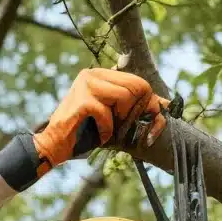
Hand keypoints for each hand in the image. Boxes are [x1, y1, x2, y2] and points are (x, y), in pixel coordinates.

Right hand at [33, 69, 167, 171]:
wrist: (55, 146)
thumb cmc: (87, 134)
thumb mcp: (116, 119)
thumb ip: (137, 109)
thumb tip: (166, 105)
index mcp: (102, 75)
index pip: (139, 83)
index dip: (150, 105)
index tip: (151, 125)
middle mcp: (93, 74)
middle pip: (136, 87)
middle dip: (135, 113)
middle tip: (122, 128)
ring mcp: (86, 84)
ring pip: (125, 97)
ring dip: (120, 121)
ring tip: (106, 129)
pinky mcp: (82, 100)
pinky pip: (108, 115)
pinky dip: (106, 131)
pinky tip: (97, 135)